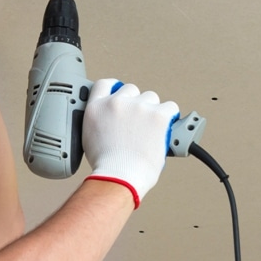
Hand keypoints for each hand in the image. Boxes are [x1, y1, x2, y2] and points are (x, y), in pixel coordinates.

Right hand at [83, 79, 179, 207]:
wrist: (120, 177)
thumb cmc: (107, 166)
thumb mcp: (90, 138)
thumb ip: (101, 121)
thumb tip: (113, 121)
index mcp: (97, 108)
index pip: (105, 84)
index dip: (115, 87)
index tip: (122, 93)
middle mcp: (117, 102)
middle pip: (132, 90)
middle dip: (136, 103)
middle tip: (139, 123)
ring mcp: (138, 107)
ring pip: (151, 98)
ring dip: (153, 110)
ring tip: (152, 130)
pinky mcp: (158, 115)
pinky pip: (171, 108)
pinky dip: (170, 117)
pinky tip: (166, 128)